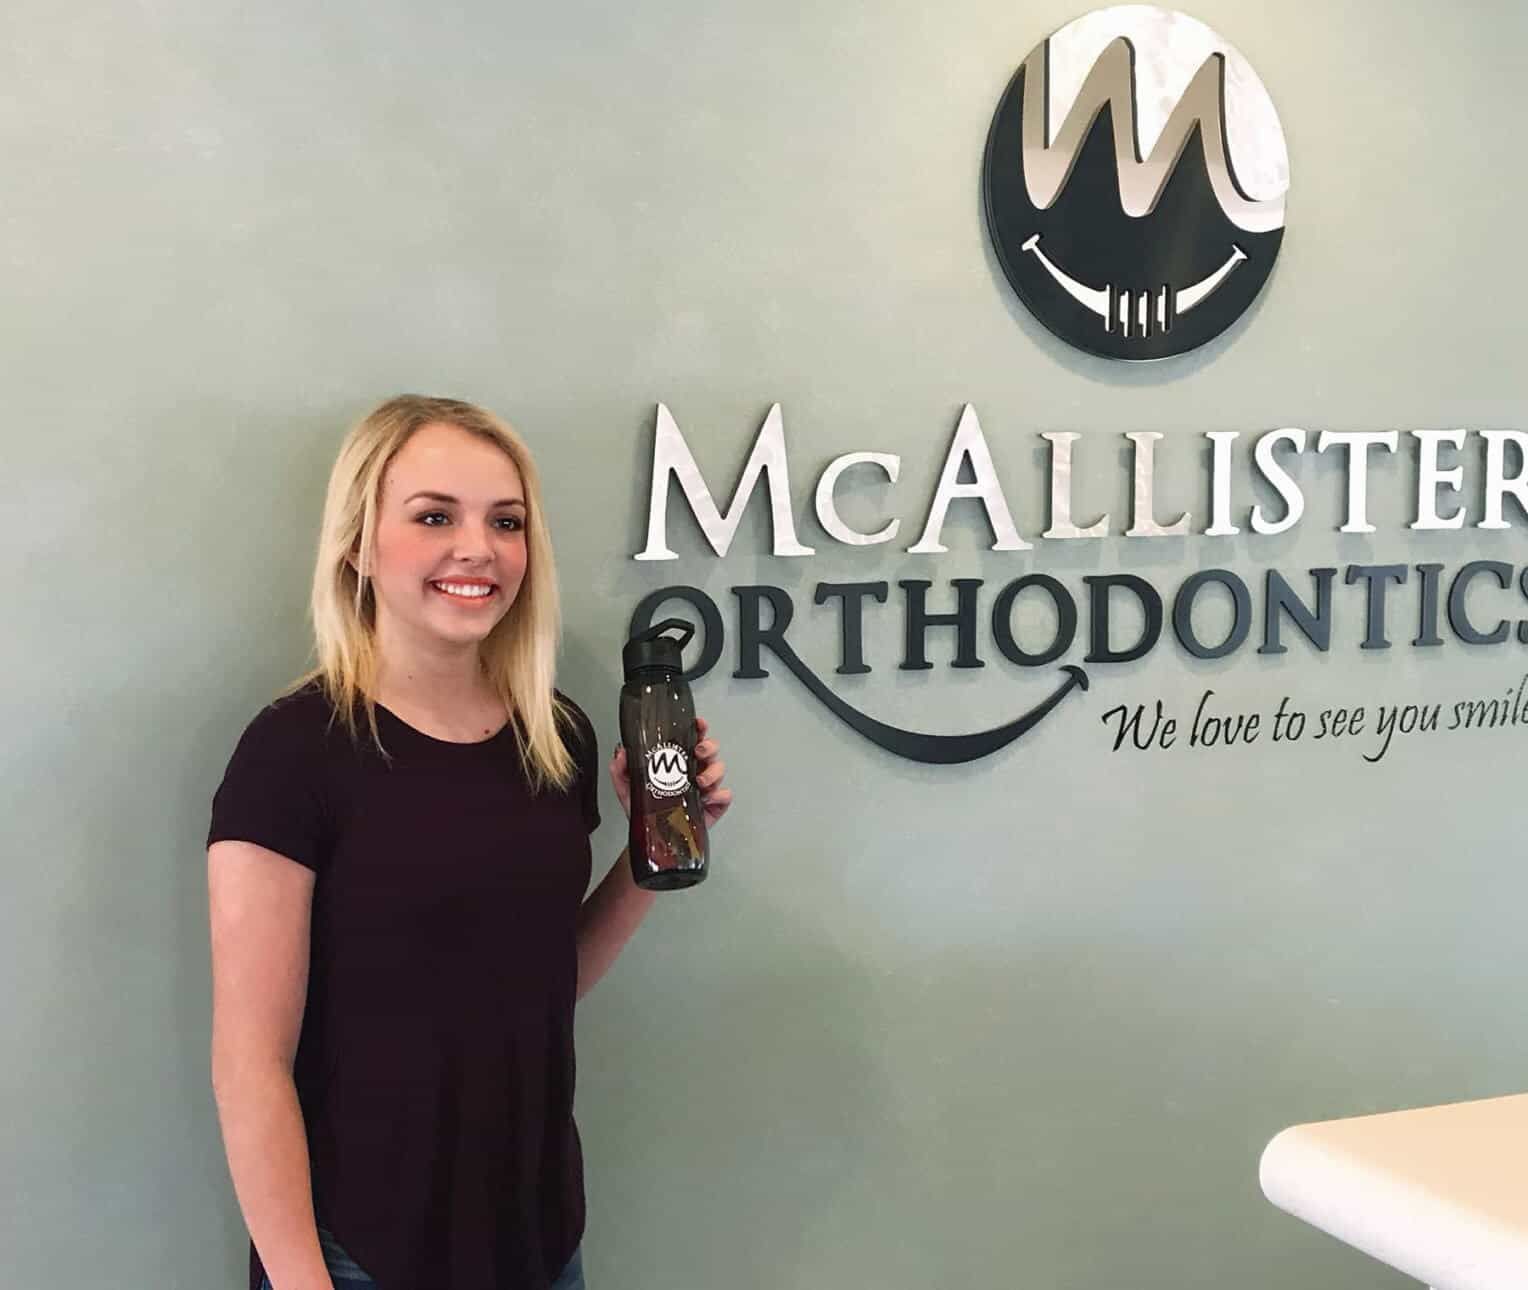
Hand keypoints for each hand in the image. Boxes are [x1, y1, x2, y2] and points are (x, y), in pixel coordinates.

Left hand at [607, 716, 732, 828]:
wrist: (653, 838)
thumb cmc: (645, 810)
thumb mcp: (627, 788)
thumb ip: (620, 769)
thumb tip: (621, 753)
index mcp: (677, 762)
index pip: (692, 738)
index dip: (699, 728)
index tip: (698, 724)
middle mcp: (694, 771)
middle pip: (711, 750)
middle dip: (708, 747)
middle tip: (698, 752)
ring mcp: (706, 788)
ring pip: (719, 770)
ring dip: (712, 772)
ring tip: (700, 781)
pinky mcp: (714, 805)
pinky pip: (725, 795)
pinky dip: (720, 795)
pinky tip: (708, 799)